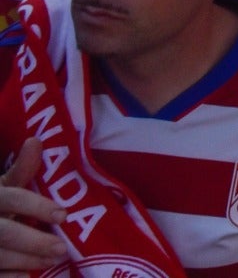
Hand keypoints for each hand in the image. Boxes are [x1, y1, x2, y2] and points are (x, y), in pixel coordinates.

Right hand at [0, 137, 69, 269]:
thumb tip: (36, 140)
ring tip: (53, 261)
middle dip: (33, 241)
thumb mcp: (4, 186)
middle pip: (4, 232)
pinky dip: (8, 277)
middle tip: (61, 249)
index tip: (63, 215)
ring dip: (26, 260)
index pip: (13, 198)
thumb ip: (22, 169)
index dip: (36, 207)